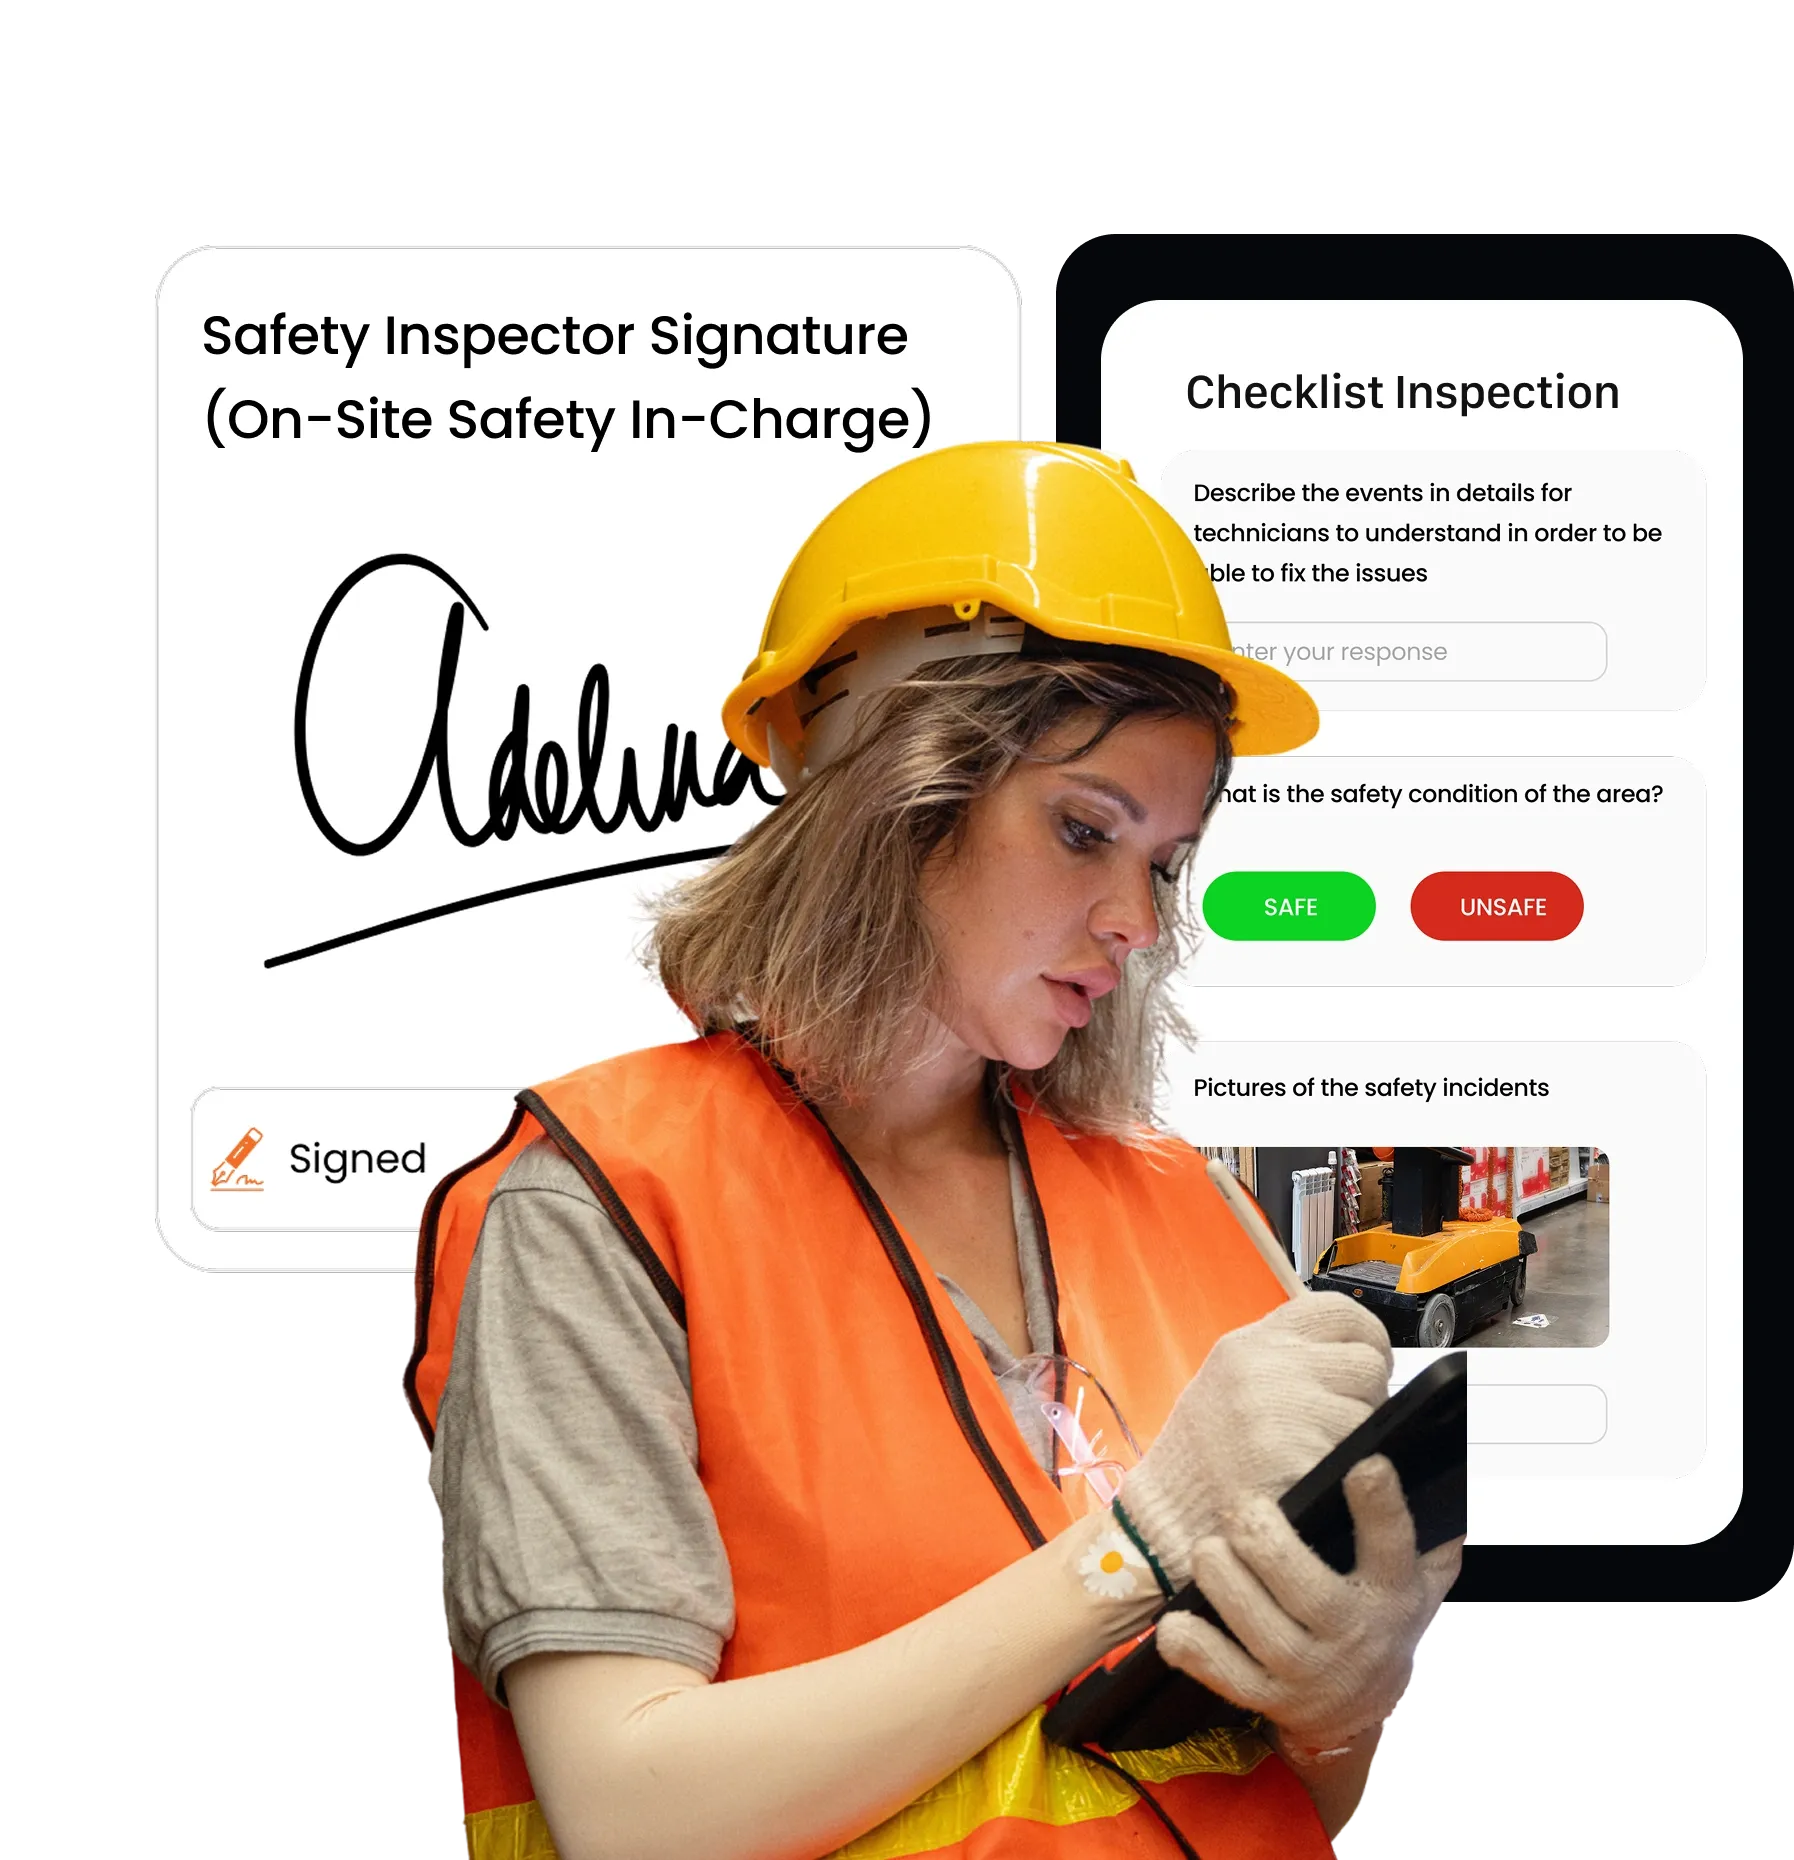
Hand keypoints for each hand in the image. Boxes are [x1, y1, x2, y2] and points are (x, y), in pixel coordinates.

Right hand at [1115, 1293, 1392, 1590]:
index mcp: (1253, 1342)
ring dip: (1360, 1439)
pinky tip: (1320, 1482)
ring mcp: (1288, 1415)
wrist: (1170, 1515)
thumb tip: (1353, 1357)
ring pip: (1371, 1415)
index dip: (1365, 1338)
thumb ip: (1285, 1357)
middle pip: (1365, 1363)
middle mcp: (1270, 1368)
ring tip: (1323, 1455)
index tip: (1363, 1364)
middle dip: (1367, 1395)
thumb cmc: (1204, 1452)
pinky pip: (1361, 1460)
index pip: (1338, 1312)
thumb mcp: (1231, 1379)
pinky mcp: (1306, 1462)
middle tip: (1342, 1422)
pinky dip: (1351, 1475)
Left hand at [1154, 1454, 1462, 1754]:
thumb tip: (1430, 1453)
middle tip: (1242, 1510)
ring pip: (1265, 1634)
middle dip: (1270, 1548)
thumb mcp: (1422, 1572)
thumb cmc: (1381, 1609)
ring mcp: (1308, 1671)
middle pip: (1314, 1595)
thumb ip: (1429, 1523)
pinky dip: (1197, 1652)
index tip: (1365, 1466)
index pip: (1392, 1547)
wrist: (1363, 1706)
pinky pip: (1229, 1678)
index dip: (1381, 1509)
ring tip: (1206, 1549)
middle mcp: (1352, 1634)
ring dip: (1228, 1587)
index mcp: (1392, 1591)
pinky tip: (1174, 1623)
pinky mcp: (1269, 1696)